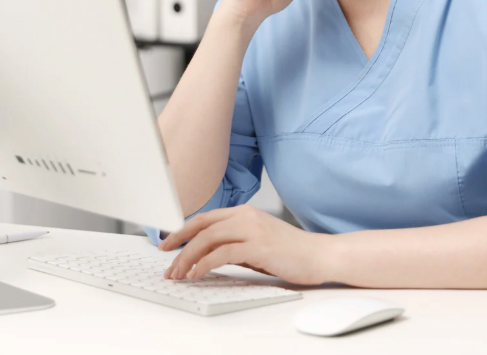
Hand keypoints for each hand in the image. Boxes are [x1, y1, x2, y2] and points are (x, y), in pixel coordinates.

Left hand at [158, 205, 331, 285]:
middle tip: (167, 263)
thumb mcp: (256, 244)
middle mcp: (246, 216)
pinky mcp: (258, 245)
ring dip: (188, 257)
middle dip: (179, 244)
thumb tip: (206, 256)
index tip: (167, 244)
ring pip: (208, 239)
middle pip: (201, 226)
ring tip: (180, 274)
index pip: (205, 218)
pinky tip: (198, 274)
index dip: (182, 231)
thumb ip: (233, 244)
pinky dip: (205, 264)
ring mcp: (252, 229)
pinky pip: (223, 253)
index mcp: (244, 212)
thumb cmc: (290, 252)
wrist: (320, 255)